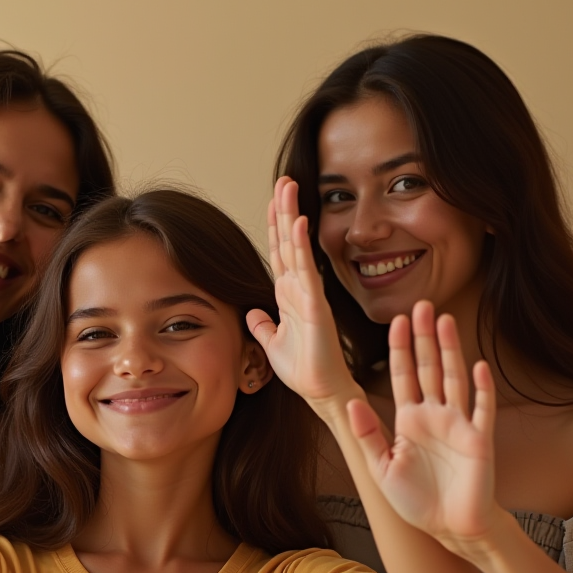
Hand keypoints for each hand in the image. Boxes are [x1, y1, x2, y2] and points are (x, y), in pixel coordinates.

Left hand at [246, 178, 358, 415]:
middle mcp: (299, 289)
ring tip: (288, 187)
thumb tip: (252, 312)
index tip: (273, 201)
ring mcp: (308, 294)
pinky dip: (300, 245)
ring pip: (296, 247)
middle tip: (283, 181)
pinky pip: (306, 270)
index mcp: (288, 295)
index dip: (276, 227)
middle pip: (288, 241)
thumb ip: (262, 326)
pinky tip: (297, 222)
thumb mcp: (271, 343)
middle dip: (284, 211)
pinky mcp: (316, 305)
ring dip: (291, 216)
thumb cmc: (302, 368)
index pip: (280, 253)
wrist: (320, 391)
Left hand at [348, 302, 498, 551]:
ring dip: (449, 350)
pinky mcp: (479, 440)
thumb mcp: (382, 468)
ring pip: (453, 378)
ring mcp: (458, 425)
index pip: (402, 376)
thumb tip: (350, 402)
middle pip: (428, 368)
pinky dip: (480, 389)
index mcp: (408, 420)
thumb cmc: (416, 500)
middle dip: (423, 338)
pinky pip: (481, 409)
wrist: (450, 527)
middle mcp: (434, 416)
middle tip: (421, 304)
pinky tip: (477, 367)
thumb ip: (368, 436)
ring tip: (444, 321)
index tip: (395, 321)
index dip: (400, 349)